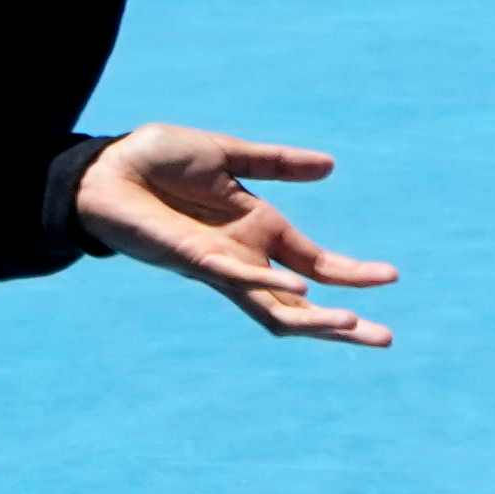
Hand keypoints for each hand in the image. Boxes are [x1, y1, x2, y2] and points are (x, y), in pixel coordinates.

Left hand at [74, 129, 394, 343]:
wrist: (103, 168)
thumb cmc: (155, 162)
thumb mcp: (227, 155)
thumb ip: (276, 163)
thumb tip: (331, 165)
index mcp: (257, 231)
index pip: (315, 264)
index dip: (351, 273)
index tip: (391, 276)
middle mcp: (243, 257)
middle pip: (302, 304)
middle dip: (342, 322)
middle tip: (384, 339)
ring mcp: (218, 264)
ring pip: (273, 308)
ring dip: (315, 319)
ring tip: (353, 324)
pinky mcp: (191, 259)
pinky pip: (235, 279)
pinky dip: (269, 286)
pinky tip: (303, 292)